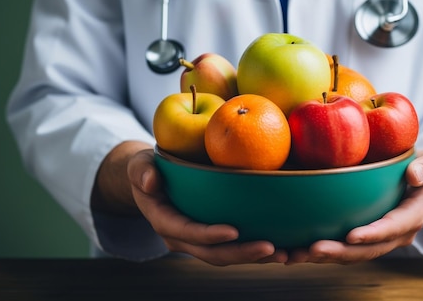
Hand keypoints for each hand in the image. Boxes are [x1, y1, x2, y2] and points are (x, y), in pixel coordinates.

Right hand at [93, 141, 287, 265]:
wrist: (151, 182)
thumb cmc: (147, 170)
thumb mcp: (139, 165)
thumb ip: (142, 171)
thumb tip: (150, 181)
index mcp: (164, 221)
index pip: (187, 232)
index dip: (209, 235)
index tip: (233, 230)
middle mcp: (181, 238)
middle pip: (212, 253)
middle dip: (241, 253)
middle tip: (270, 248)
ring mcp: (198, 241)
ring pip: (226, 256)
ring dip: (254, 258)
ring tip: (284, 255)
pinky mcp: (213, 238)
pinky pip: (234, 248)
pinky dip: (256, 251)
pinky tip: (283, 248)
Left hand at [286, 151, 422, 264]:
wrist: (421, 182)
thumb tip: (414, 175)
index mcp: (411, 217)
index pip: (392, 228)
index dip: (372, 234)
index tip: (351, 235)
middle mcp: (395, 235)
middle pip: (368, 250)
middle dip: (341, 252)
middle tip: (313, 249)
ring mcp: (378, 240)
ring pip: (352, 254)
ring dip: (326, 257)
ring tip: (297, 254)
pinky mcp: (364, 238)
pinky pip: (343, 248)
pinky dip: (321, 252)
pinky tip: (296, 250)